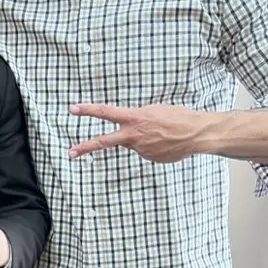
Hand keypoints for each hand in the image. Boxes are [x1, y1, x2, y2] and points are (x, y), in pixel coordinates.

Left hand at [69, 102, 211, 162]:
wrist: (196, 133)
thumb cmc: (177, 117)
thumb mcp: (153, 110)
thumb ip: (137, 119)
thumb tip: (130, 128)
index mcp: (135, 118)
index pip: (106, 112)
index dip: (88, 110)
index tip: (72, 109)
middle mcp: (134, 135)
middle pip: (104, 141)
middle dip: (85, 147)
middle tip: (71, 152)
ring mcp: (141, 149)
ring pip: (133, 144)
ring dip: (143, 139)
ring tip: (162, 134)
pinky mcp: (149, 158)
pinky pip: (146, 151)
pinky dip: (153, 146)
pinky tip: (166, 142)